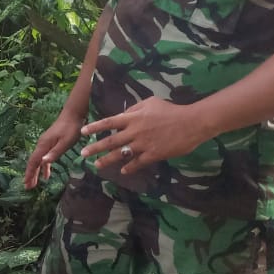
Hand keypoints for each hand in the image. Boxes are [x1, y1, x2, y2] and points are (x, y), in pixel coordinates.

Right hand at [24, 110, 83, 188]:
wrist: (72, 115)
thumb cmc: (70, 128)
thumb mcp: (66, 142)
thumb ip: (55, 152)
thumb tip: (43, 162)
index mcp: (44, 145)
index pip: (34, 161)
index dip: (29, 173)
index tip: (26, 183)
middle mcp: (41, 145)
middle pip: (33, 162)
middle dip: (30, 175)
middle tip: (28, 187)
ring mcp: (45, 144)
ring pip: (38, 161)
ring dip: (36, 172)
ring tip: (34, 184)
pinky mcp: (50, 144)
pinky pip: (44, 158)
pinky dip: (44, 167)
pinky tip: (46, 175)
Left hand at [80, 96, 204, 174]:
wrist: (191, 123)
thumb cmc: (171, 110)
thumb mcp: (150, 102)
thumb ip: (134, 108)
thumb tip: (123, 113)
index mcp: (133, 117)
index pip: (109, 122)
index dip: (95, 127)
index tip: (83, 132)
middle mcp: (135, 131)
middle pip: (111, 141)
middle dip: (95, 148)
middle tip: (83, 153)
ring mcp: (143, 144)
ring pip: (121, 154)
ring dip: (107, 160)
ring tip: (97, 165)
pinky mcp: (154, 154)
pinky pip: (138, 163)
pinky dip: (129, 168)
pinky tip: (122, 171)